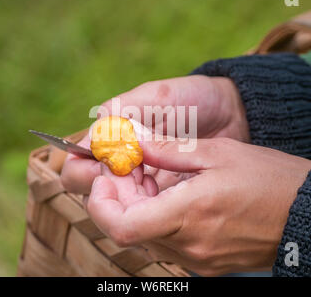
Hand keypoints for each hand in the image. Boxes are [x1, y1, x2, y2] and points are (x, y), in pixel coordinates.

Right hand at [61, 75, 249, 192]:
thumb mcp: (158, 97)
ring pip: (118, 208)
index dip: (89, 172)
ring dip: (133, 201)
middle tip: (143, 176)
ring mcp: (142, 185)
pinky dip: (154, 208)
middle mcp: (120, 166)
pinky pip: (147, 214)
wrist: (233, 116)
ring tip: (162, 184)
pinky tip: (174, 195)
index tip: (118, 165)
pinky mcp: (164, 198)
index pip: (77, 167)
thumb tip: (91, 136)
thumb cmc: (193, 99)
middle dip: (111, 190)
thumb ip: (122, 109)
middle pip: (90, 193)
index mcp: (110, 140)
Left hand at [84, 137, 310, 275]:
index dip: (101, 203)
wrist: (306, 214)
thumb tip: (131, 138)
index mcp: (189, 214)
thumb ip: (166, 149)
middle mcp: (188, 245)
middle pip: (128, 228)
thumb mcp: (216, 153)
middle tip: (129, 167)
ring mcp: (197, 258)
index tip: (105, 177)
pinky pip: (166, 240)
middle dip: (118, 196)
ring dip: (136, 205)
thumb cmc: (267, 179)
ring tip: (150, 176)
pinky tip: (167, 193)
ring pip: (145, 234)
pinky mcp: (205, 261)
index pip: (121, 226)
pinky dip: (155, 217)